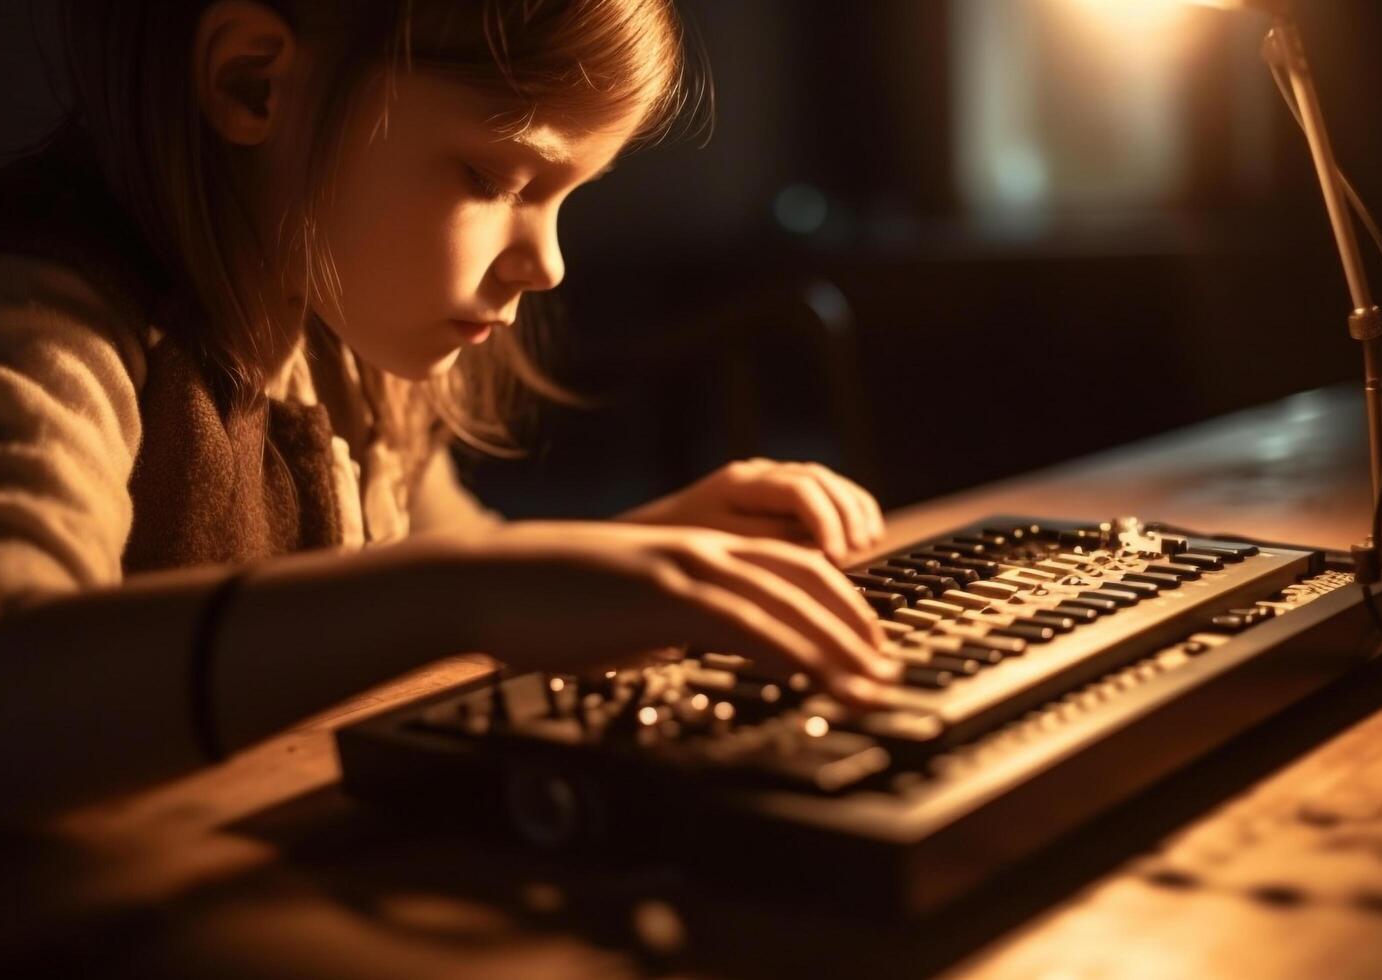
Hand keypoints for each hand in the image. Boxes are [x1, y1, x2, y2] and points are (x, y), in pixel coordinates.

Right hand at [434, 521, 899, 703]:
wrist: (495, 581)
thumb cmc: (553, 601)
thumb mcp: (630, 606)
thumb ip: (672, 620)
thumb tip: (692, 647)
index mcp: (697, 547)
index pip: (790, 566)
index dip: (837, 603)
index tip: (864, 645)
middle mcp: (704, 548)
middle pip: (806, 579)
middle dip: (854, 626)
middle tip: (886, 671)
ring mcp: (687, 568)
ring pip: (787, 601)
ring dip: (837, 647)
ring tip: (870, 686)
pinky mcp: (666, 596)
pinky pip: (746, 625)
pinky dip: (792, 653)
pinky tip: (816, 680)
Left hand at [617, 459, 884, 563]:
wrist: (651, 537)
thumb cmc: (680, 547)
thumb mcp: (720, 550)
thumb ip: (768, 543)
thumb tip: (818, 546)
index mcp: (741, 483)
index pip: (798, 488)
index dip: (825, 520)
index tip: (836, 556)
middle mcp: (759, 474)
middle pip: (818, 479)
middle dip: (845, 515)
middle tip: (858, 552)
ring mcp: (771, 481)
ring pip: (827, 481)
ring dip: (853, 510)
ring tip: (869, 543)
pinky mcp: (780, 496)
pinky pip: (825, 493)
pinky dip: (849, 511)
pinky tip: (865, 535)